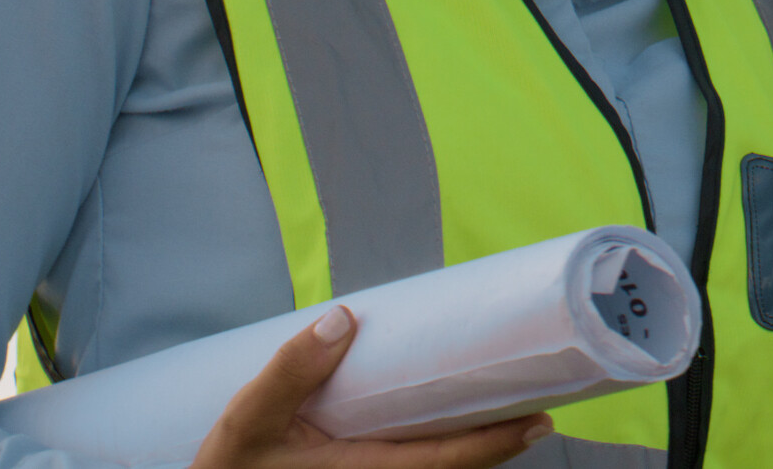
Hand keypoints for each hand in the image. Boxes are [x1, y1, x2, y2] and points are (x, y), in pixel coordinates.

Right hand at [188, 306, 554, 468]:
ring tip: (508, 407)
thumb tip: (344, 318)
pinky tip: (450, 423)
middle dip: (500, 443)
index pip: (447, 462)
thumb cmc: (232, 467)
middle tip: (540, 403)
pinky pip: (416, 468)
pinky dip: (444, 450)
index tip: (540, 421)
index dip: (498, 445)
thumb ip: (294, 369)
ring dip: (475, 447)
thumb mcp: (250, 417)